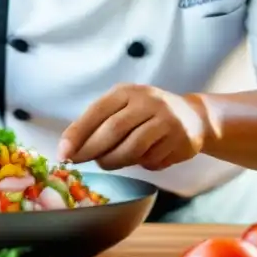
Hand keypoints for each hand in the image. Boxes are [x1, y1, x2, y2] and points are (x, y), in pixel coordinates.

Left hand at [58, 84, 208, 170]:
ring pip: (133, 148)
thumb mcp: (122, 109)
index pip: (97, 112)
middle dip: (91, 150)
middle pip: (113, 130)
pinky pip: (152, 159)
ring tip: (106, 163)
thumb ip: (99, 124)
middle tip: (77, 162)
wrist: (193, 116)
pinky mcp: (181, 139)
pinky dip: (142, 164)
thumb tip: (70, 150)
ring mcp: (167, 119)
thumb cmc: (146, 115)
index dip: (77, 133)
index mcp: (127, 92)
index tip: (62, 152)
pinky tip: (143, 159)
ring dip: (115, 161)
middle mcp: (148, 101)